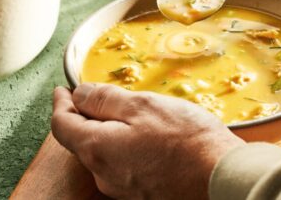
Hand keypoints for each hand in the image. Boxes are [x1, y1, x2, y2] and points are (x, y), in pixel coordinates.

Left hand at [51, 84, 243, 199]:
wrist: (219, 176)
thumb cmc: (185, 139)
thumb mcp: (142, 106)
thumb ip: (105, 99)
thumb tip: (79, 94)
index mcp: (98, 148)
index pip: (62, 124)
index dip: (61, 103)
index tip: (62, 91)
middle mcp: (104, 174)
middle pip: (82, 139)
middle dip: (88, 115)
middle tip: (102, 96)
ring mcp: (122, 186)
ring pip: (104, 151)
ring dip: (109, 130)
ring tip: (133, 113)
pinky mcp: (140, 191)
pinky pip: (122, 163)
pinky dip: (125, 144)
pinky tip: (148, 136)